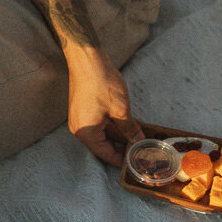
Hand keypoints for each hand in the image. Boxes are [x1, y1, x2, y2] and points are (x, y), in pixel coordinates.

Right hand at [66, 48, 142, 166]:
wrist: (87, 59)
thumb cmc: (100, 82)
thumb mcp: (121, 109)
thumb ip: (130, 129)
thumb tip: (138, 141)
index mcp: (86, 133)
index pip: (105, 154)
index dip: (121, 159)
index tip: (135, 162)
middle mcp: (80, 128)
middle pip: (104, 144)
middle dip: (122, 145)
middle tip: (141, 149)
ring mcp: (81, 118)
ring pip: (103, 132)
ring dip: (120, 133)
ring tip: (139, 134)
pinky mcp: (84, 109)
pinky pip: (100, 122)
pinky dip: (114, 123)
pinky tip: (130, 123)